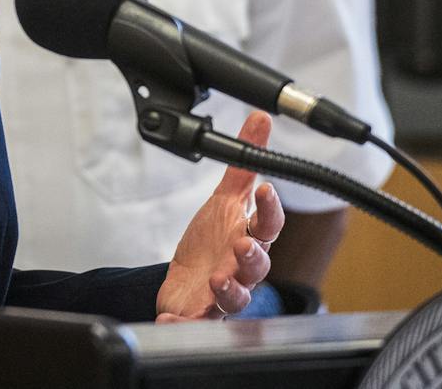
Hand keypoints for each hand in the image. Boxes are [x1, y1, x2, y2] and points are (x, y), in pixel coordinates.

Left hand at [154, 111, 283, 321]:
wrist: (189, 280)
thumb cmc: (213, 240)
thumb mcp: (225, 198)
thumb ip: (243, 164)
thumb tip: (260, 118)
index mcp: (249, 238)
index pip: (268, 225)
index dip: (271, 209)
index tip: (267, 190)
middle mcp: (241, 269)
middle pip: (257, 266)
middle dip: (252, 256)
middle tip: (242, 244)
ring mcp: (222, 294)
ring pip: (234, 297)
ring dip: (228, 289)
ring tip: (216, 279)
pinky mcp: (198, 314)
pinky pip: (194, 323)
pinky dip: (183, 323)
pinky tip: (170, 320)